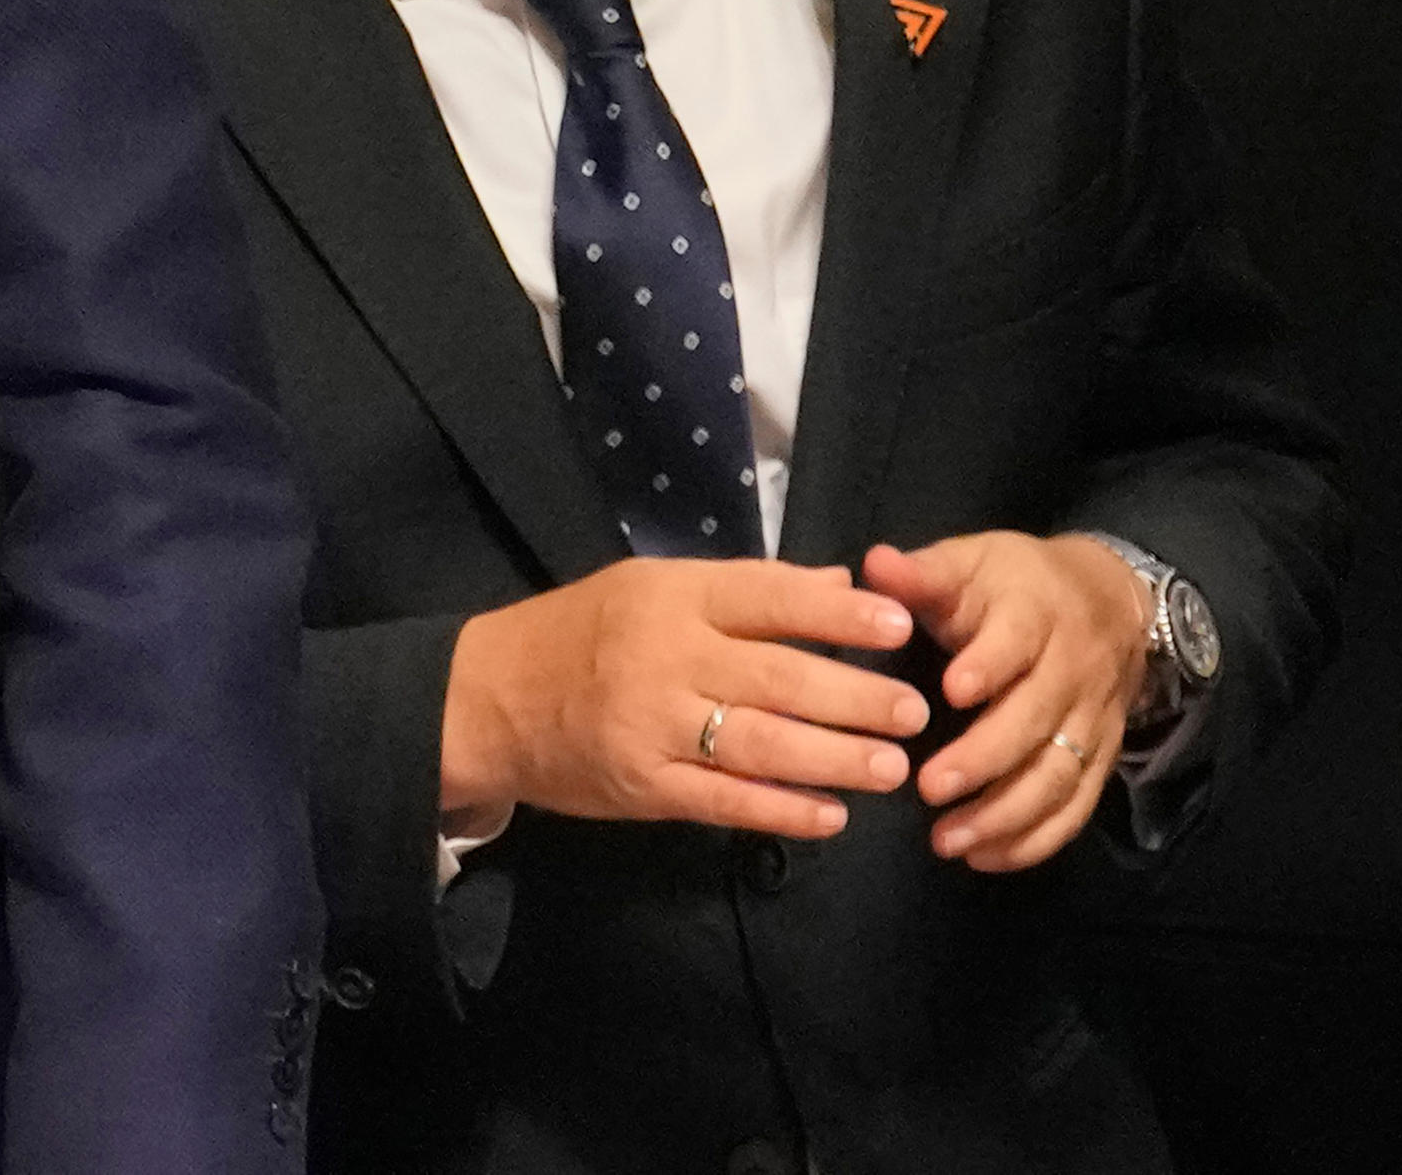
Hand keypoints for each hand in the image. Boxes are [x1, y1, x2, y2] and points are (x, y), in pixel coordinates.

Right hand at [443, 555, 926, 839]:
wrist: (487, 698)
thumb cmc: (579, 632)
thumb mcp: (649, 586)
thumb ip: (745, 589)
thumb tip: (842, 583)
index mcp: (668, 597)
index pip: (765, 597)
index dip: (836, 611)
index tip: (898, 624)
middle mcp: (663, 657)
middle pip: (776, 677)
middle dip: (854, 696)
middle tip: (915, 711)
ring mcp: (652, 726)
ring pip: (760, 744)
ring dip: (834, 759)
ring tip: (893, 767)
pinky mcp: (644, 786)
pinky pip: (725, 802)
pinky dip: (781, 812)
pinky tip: (830, 817)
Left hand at [864, 532, 1142, 870]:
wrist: (1111, 601)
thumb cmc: (1015, 584)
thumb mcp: (971, 562)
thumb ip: (923, 574)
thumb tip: (874, 563)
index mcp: (1034, 614)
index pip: (1016, 642)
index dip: (988, 666)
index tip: (949, 692)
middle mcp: (1071, 670)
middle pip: (1036, 720)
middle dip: (984, 759)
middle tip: (928, 788)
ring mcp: (1092, 719)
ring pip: (1059, 774)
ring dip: (1005, 814)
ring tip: (946, 840)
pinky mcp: (1102, 757)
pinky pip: (1077, 806)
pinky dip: (1037, 839)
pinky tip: (986, 857)